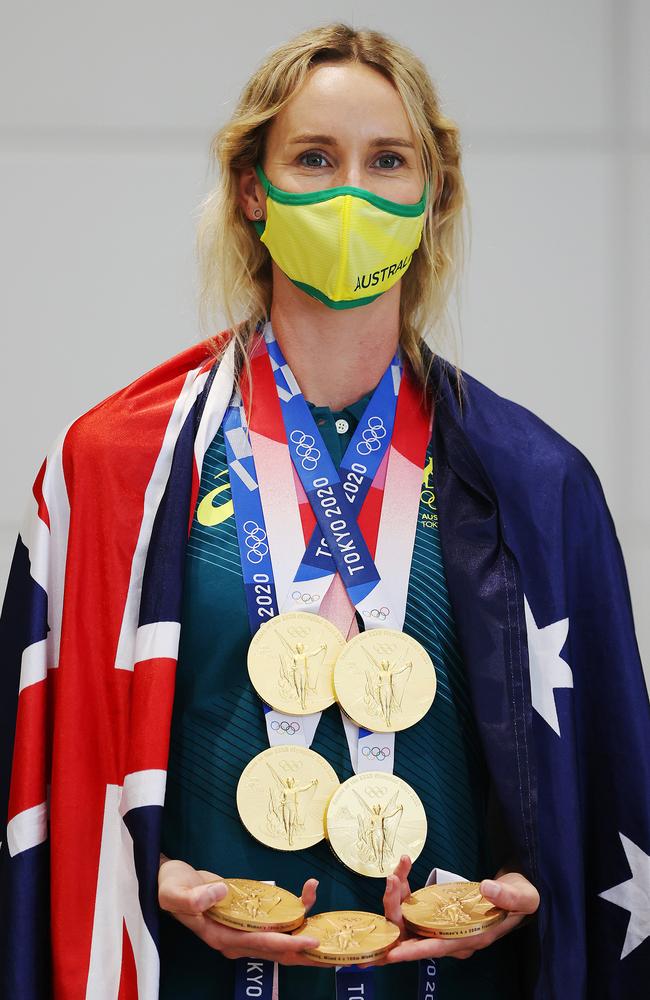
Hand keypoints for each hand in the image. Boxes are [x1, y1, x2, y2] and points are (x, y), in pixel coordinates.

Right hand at [158, 857, 322, 965]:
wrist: (169, 880)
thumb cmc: (170, 887)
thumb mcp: (174, 892)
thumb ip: (195, 898)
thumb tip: (221, 894)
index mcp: (221, 937)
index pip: (260, 944)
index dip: (287, 944)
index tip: (311, 942)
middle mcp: (236, 939)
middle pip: (278, 951)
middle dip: (305, 951)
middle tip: (334, 947)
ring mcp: (243, 930)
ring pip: (280, 937)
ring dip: (304, 927)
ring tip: (324, 907)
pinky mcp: (248, 918)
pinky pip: (276, 920)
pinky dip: (294, 909)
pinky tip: (307, 892)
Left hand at [362, 858, 539, 965]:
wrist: (517, 892)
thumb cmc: (521, 897)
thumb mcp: (522, 896)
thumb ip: (506, 896)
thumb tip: (487, 888)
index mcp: (473, 937)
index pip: (439, 947)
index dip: (414, 951)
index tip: (392, 954)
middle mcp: (456, 937)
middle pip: (417, 936)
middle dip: (398, 913)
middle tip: (392, 884)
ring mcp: (446, 927)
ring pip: (411, 922)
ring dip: (398, 899)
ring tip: (397, 873)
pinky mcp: (441, 915)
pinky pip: (416, 910)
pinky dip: (405, 893)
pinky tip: (402, 873)